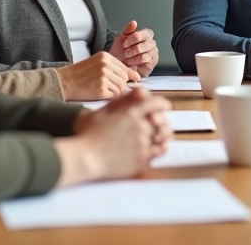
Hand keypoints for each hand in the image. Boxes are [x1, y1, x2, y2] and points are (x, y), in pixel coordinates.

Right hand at [55, 87, 172, 186]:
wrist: (85, 159)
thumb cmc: (87, 134)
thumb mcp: (101, 111)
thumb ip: (121, 100)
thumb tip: (137, 91)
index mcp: (130, 112)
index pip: (156, 103)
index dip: (163, 104)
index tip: (165, 106)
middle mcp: (140, 127)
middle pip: (162, 120)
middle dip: (162, 120)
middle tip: (160, 122)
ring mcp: (142, 144)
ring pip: (163, 136)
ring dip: (164, 134)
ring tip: (161, 135)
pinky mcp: (142, 159)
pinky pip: (160, 151)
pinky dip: (161, 147)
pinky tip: (158, 147)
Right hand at [56, 51, 139, 100]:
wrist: (63, 82)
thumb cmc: (80, 74)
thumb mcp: (97, 64)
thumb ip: (115, 68)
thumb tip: (137, 77)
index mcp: (105, 56)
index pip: (124, 68)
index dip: (127, 77)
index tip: (131, 82)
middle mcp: (106, 65)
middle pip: (124, 79)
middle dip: (119, 85)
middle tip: (106, 87)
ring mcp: (104, 77)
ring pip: (120, 88)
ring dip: (113, 92)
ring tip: (100, 89)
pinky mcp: (101, 89)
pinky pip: (114, 96)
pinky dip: (108, 97)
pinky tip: (98, 93)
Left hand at [108, 20, 158, 76]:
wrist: (118, 66)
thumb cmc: (120, 51)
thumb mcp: (121, 39)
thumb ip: (128, 30)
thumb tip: (134, 22)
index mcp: (145, 35)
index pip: (146, 33)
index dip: (135, 38)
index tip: (124, 44)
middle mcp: (151, 43)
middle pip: (148, 42)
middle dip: (134, 48)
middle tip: (125, 53)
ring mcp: (153, 52)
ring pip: (146, 51)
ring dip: (134, 55)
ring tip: (126, 58)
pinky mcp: (152, 62)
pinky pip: (146, 59)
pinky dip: (135, 61)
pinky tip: (129, 62)